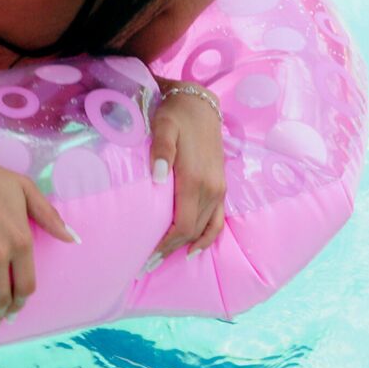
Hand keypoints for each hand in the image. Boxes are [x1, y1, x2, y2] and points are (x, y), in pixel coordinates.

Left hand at [144, 82, 226, 272]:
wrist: (200, 103)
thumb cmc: (175, 115)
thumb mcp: (163, 126)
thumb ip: (160, 150)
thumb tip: (156, 177)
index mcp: (195, 179)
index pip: (183, 224)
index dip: (166, 244)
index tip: (147, 256)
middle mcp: (211, 188)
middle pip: (192, 231)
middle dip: (171, 249)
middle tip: (147, 264)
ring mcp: (219, 188)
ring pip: (206, 228)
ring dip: (188, 246)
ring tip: (166, 259)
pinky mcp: (221, 185)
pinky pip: (219, 220)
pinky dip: (209, 236)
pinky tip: (196, 247)